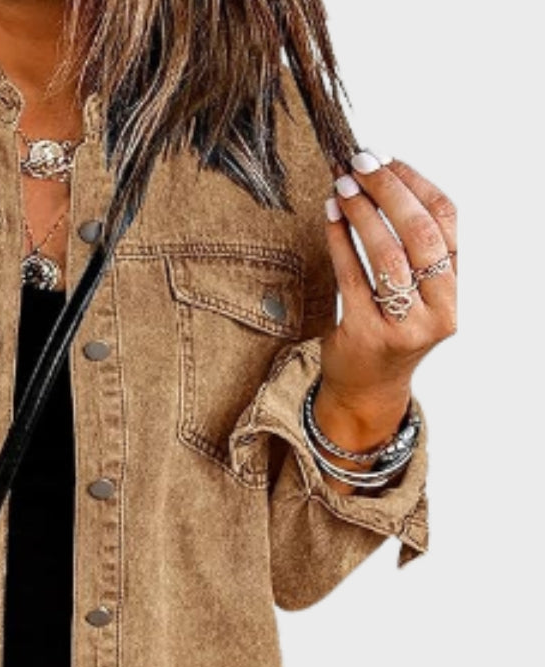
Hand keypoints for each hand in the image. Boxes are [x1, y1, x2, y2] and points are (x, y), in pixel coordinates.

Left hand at [318, 151, 456, 436]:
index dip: (416, 184)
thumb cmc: (388, 331)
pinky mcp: (366, 334)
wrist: (366, 389)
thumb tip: (383, 178)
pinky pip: (352, 278)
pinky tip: (330, 218)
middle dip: (388, 191)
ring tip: (342, 186)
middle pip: (420, 234)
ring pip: (388, 256)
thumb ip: (414, 251)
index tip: (388, 160)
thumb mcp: (415, 293)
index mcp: (454, 290)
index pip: (446, 222)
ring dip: (362, 213)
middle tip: (359, 164)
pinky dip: (340, 241)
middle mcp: (438, 309)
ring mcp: (403, 325)